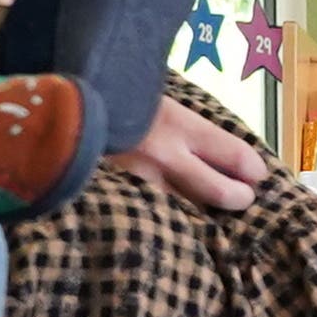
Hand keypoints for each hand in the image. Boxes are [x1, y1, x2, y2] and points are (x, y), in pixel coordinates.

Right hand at [108, 94, 267, 209]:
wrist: (60, 110)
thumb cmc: (117, 98)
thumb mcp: (158, 101)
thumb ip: (190, 127)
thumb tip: (225, 150)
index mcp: (180, 125)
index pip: (236, 155)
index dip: (253, 169)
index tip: (256, 174)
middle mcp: (167, 157)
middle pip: (224, 193)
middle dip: (240, 198)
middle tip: (241, 196)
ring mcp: (143, 183)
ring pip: (192, 211)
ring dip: (205, 211)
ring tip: (209, 205)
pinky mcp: (122, 200)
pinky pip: (159, 215)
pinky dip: (172, 217)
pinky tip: (175, 215)